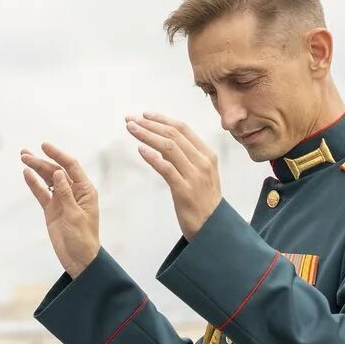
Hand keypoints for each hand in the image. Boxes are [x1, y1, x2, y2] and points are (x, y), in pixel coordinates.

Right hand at [20, 143, 101, 277]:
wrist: (79, 259)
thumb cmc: (83, 238)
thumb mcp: (75, 215)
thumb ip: (65, 194)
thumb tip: (59, 173)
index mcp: (85, 190)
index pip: (71, 166)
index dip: (58, 154)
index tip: (44, 146)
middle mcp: (74, 192)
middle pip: (56, 171)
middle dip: (41, 162)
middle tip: (25, 155)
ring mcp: (61, 200)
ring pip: (47, 180)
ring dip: (36, 169)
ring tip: (23, 158)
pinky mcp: (52, 209)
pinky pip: (42, 193)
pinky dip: (34, 184)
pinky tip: (26, 174)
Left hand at [125, 113, 222, 239]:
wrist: (213, 228)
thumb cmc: (203, 201)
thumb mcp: (199, 174)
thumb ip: (185, 158)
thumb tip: (162, 145)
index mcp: (207, 155)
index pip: (183, 129)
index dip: (162, 119)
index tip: (145, 115)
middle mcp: (202, 162)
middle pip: (173, 135)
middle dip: (150, 124)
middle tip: (131, 119)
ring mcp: (194, 176)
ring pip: (168, 147)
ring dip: (147, 135)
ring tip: (131, 129)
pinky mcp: (184, 191)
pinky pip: (166, 169)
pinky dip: (152, 157)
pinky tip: (140, 150)